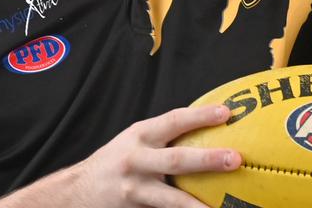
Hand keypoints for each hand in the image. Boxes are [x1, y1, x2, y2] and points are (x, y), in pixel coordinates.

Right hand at [0, 104, 240, 207]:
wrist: (75, 192)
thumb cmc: (116, 161)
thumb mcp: (135, 140)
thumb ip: (164, 134)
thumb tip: (210, 123)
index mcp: (140, 135)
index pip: (174, 120)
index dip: (200, 116)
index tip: (227, 113)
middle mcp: (136, 160)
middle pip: (176, 159)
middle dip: (208, 159)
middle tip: (236, 158)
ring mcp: (133, 190)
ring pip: (169, 199)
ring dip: (196, 204)